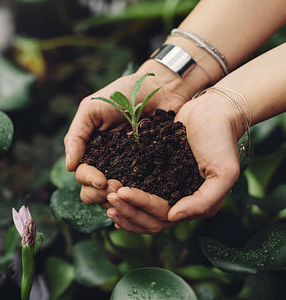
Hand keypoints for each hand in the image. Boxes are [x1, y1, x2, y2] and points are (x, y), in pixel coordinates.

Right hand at [64, 64, 188, 206]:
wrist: (160, 87)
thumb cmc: (122, 93)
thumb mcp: (91, 109)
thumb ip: (77, 136)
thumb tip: (69, 167)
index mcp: (91, 151)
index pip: (82, 174)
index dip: (88, 181)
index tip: (101, 181)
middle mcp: (108, 163)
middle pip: (93, 192)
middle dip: (100, 194)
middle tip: (115, 188)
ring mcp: (129, 169)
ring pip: (115, 197)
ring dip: (117, 199)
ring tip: (127, 191)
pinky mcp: (152, 171)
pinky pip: (142, 190)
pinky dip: (138, 196)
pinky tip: (141, 195)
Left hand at [106, 91, 242, 233]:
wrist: (214, 110)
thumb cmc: (221, 140)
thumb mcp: (224, 172)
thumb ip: (203, 201)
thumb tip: (173, 217)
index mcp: (196, 205)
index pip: (162, 217)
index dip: (139, 208)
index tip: (120, 192)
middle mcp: (180, 202)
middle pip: (148, 220)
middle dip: (127, 211)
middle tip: (108, 195)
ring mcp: (167, 188)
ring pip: (141, 211)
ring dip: (123, 207)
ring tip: (105, 195)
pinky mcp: (157, 172)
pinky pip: (138, 191)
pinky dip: (124, 196)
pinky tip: (110, 192)